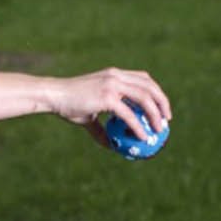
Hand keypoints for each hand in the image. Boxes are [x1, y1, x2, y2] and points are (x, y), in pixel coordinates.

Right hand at [51, 68, 170, 148]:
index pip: (143, 79)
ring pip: (144, 98)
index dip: (156, 92)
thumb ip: (101, 128)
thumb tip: (110, 144)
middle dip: (162, 102)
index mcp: (114, 75)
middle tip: (166, 120)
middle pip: (149, 86)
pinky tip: (143, 137)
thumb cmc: (67, 105)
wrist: (53, 95)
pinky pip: (129, 114)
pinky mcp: (107, 97)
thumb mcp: (87, 115)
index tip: (161, 108)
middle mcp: (116, 76)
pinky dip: (138, 126)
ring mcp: (112, 85)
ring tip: (160, 130)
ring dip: (155, 114)